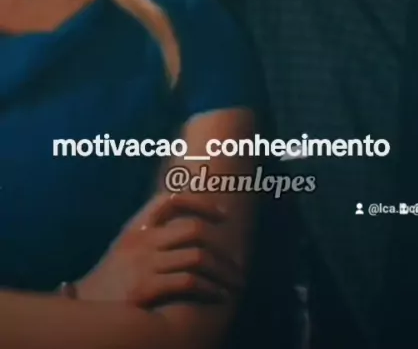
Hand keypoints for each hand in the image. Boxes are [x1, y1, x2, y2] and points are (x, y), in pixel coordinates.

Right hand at [75, 192, 242, 307]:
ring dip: (222, 271)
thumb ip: (151, 235)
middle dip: (222, 246)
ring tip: (235, 283)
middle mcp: (141, 241)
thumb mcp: (126, 249)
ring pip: (197, 257)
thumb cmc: (110, 283)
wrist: (84, 312)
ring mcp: (142, 264)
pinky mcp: (144, 289)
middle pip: (193, 229)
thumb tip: (186, 225)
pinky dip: (210, 289)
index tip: (223, 215)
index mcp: (136, 228)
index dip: (201, 203)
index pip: (172, 199)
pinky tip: (218, 296)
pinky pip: (188, 282)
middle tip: (238, 260)